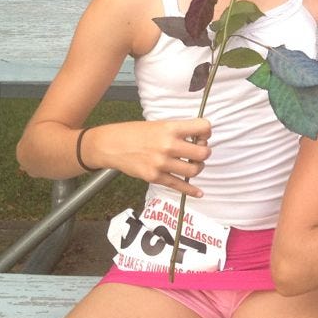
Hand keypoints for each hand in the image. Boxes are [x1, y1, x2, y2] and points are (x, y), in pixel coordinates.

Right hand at [97, 118, 212, 196]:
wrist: (111, 145)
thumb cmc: (135, 132)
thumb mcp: (159, 124)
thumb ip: (178, 131)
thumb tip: (198, 139)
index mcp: (171, 128)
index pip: (203, 127)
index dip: (206, 132)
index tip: (202, 135)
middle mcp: (168, 145)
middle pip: (202, 152)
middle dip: (204, 152)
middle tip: (198, 151)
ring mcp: (162, 163)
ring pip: (194, 170)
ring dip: (197, 168)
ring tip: (192, 164)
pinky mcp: (155, 177)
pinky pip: (179, 185)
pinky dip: (191, 190)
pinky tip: (199, 192)